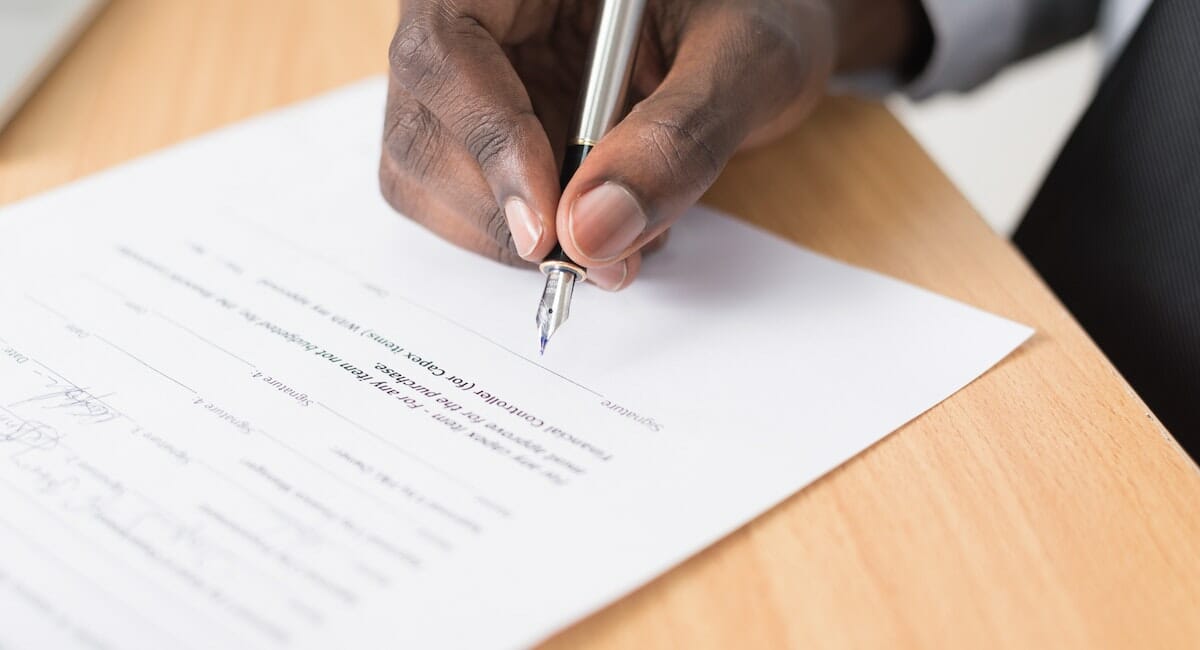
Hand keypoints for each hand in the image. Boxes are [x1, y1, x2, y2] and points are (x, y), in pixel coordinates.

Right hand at [380, 0, 922, 289]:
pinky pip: (465, 199)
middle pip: (420, 123)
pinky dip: (524, 238)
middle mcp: (478, 17)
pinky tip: (596, 224)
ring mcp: (473, 78)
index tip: (547, 230)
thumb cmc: (760, 14)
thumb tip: (593, 234)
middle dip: (499, 211)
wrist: (764, 30)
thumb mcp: (747, 60)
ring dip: (507, 235)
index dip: (488, 143)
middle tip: (593, 258)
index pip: (447, 49)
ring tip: (615, 239)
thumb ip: (678, 139)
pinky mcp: (485, 131)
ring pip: (425, 173)